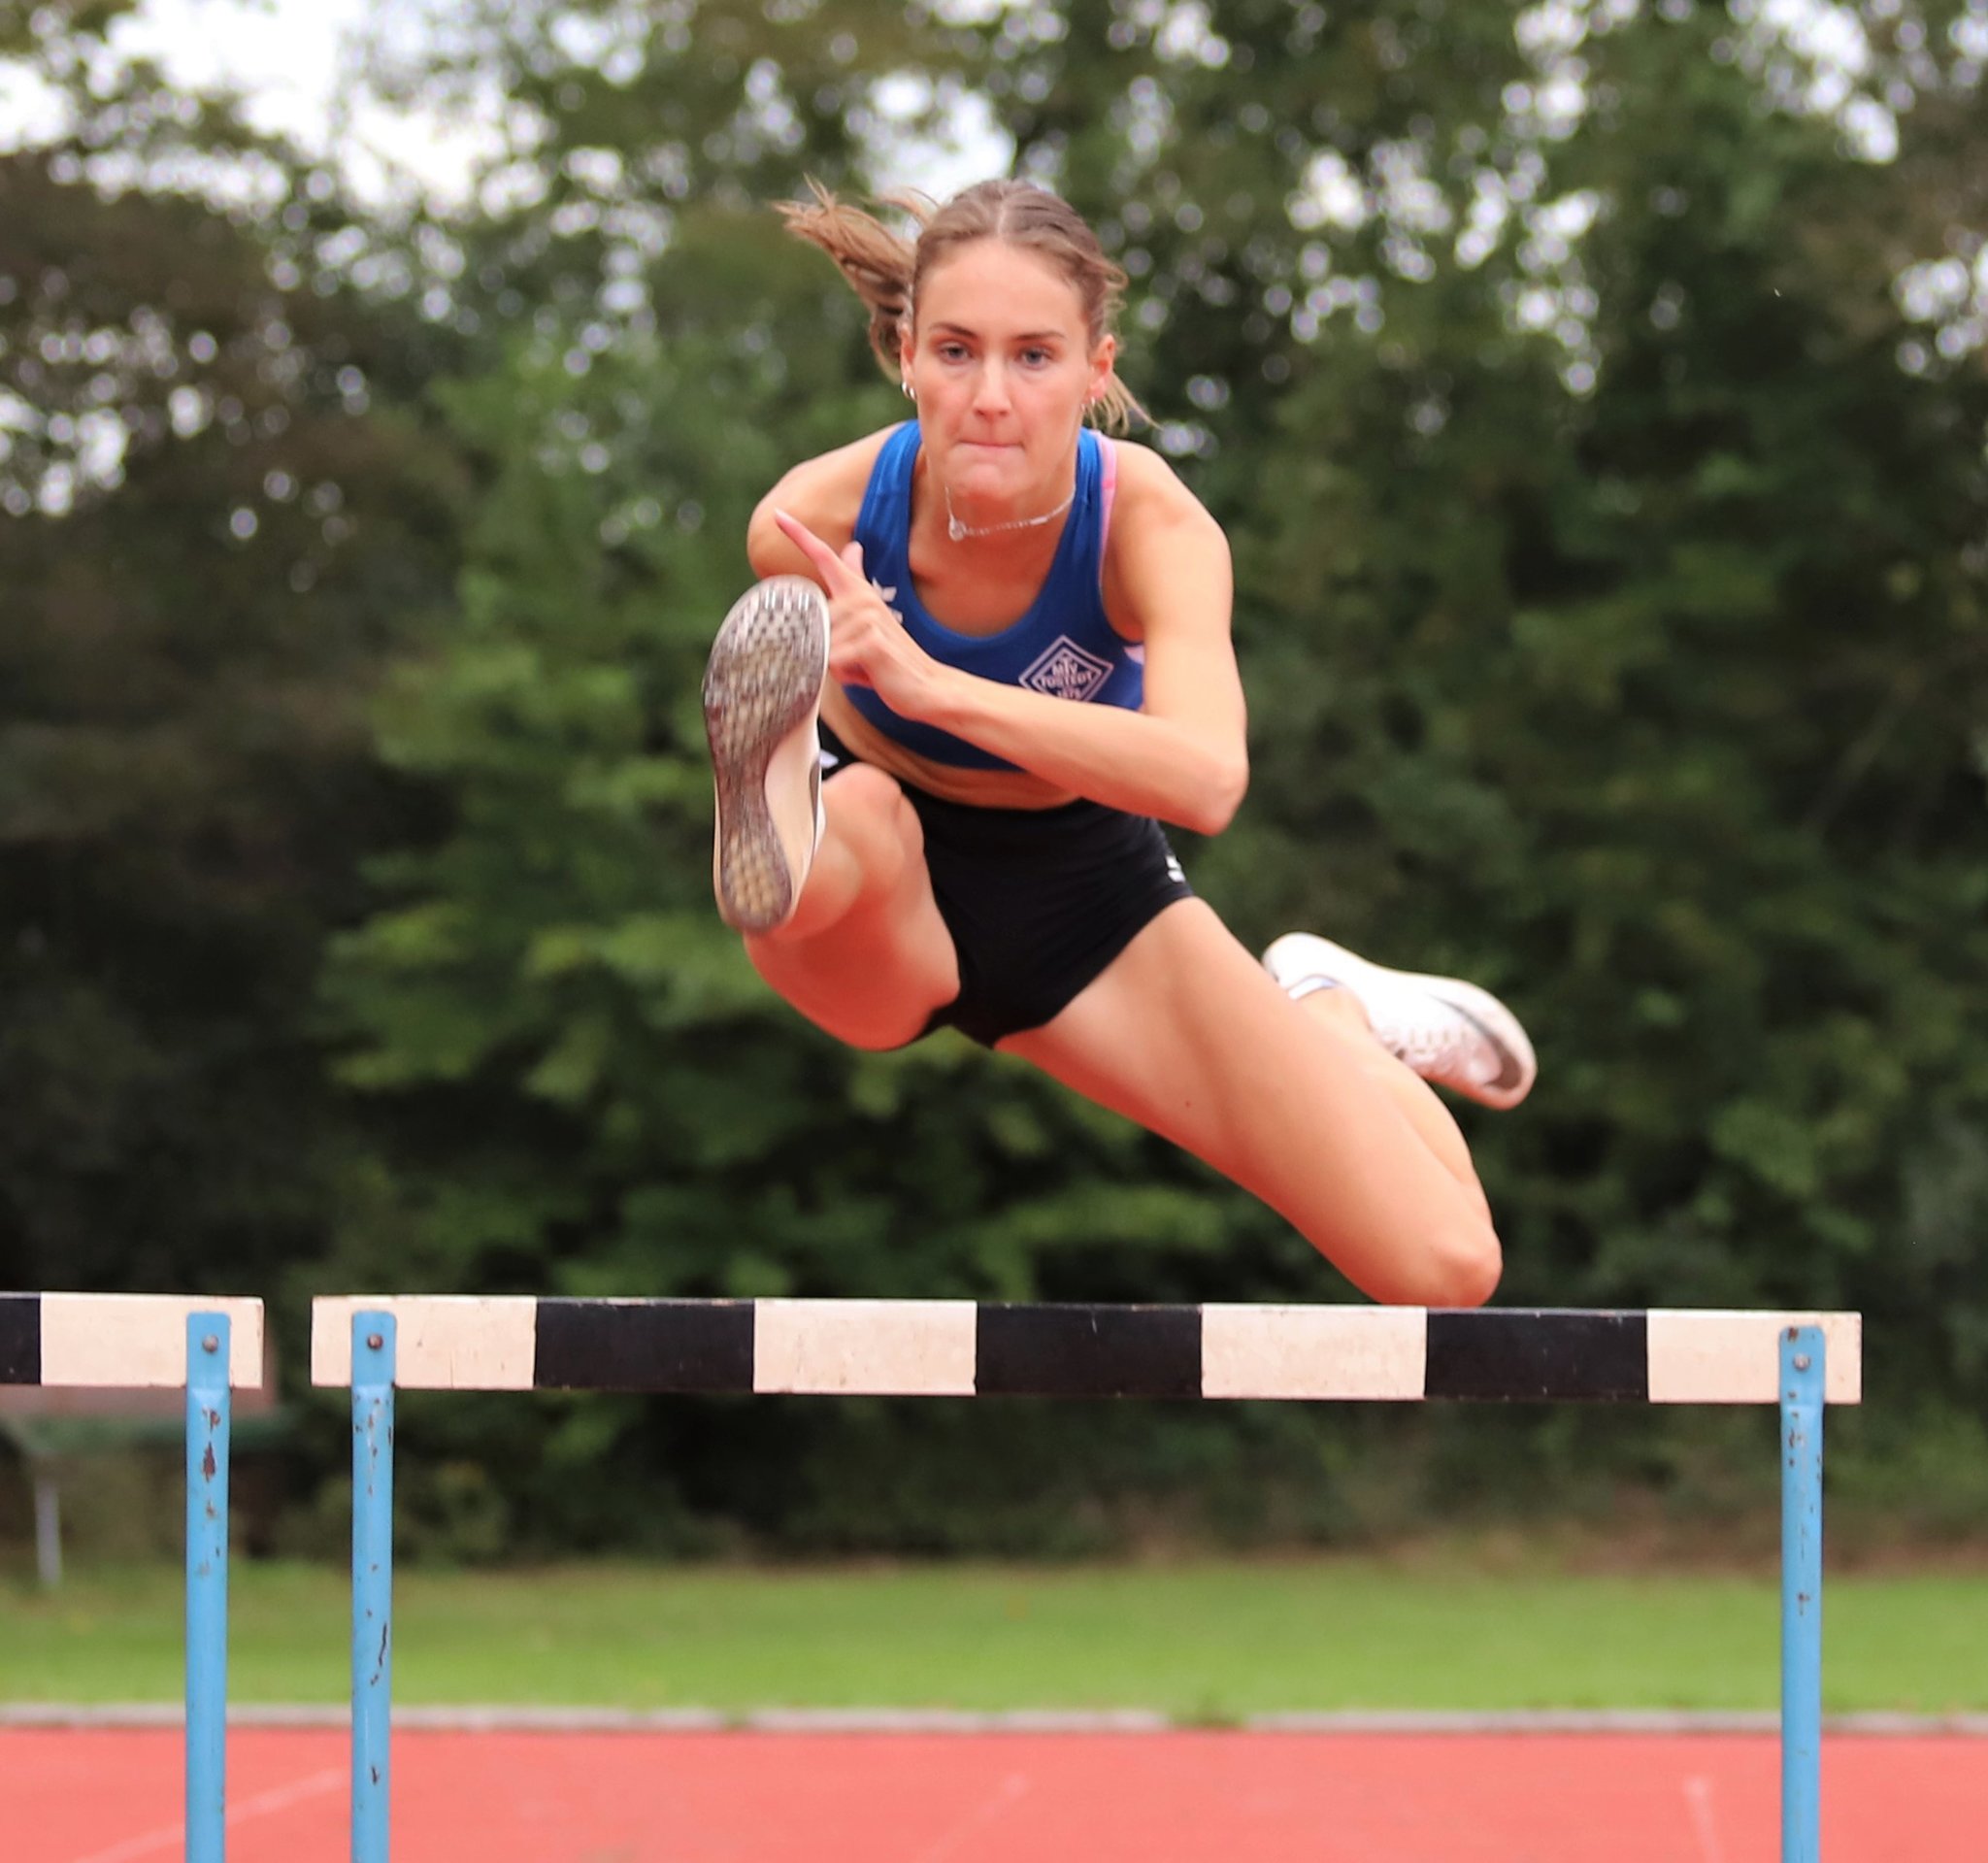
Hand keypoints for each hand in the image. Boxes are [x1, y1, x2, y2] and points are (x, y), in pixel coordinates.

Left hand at [773, 509, 954, 722]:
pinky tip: (870, 674)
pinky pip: (834, 662)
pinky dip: (846, 675)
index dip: (799, 535)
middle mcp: (861, 598)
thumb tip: (853, 546)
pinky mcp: (871, 641)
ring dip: (837, 666)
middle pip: (813, 623)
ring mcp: (868, 617)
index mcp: (857, 591)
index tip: (778, 515)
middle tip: (859, 659)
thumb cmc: (887, 658)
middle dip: (827, 652)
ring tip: (866, 666)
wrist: (924, 685)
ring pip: (822, 646)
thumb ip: (855, 582)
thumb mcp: (868, 617)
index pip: (824, 556)